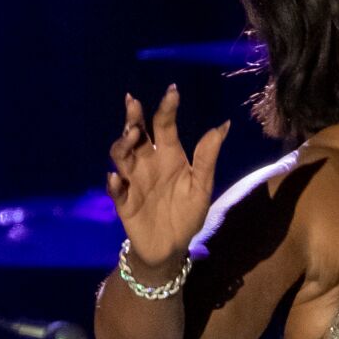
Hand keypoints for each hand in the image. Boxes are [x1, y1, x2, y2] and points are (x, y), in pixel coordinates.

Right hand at [107, 86, 229, 269]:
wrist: (172, 247)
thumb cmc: (187, 213)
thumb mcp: (202, 186)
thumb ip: (207, 157)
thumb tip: (223, 125)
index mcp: (169, 155)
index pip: (165, 126)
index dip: (167, 108)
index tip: (172, 91)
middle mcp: (148, 162)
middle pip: (136, 134)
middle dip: (133, 118)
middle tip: (134, 105)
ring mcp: (133, 180)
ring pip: (121, 155)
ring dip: (123, 144)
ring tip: (131, 136)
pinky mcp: (123, 202)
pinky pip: (116, 190)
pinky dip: (115, 184)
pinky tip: (118, 179)